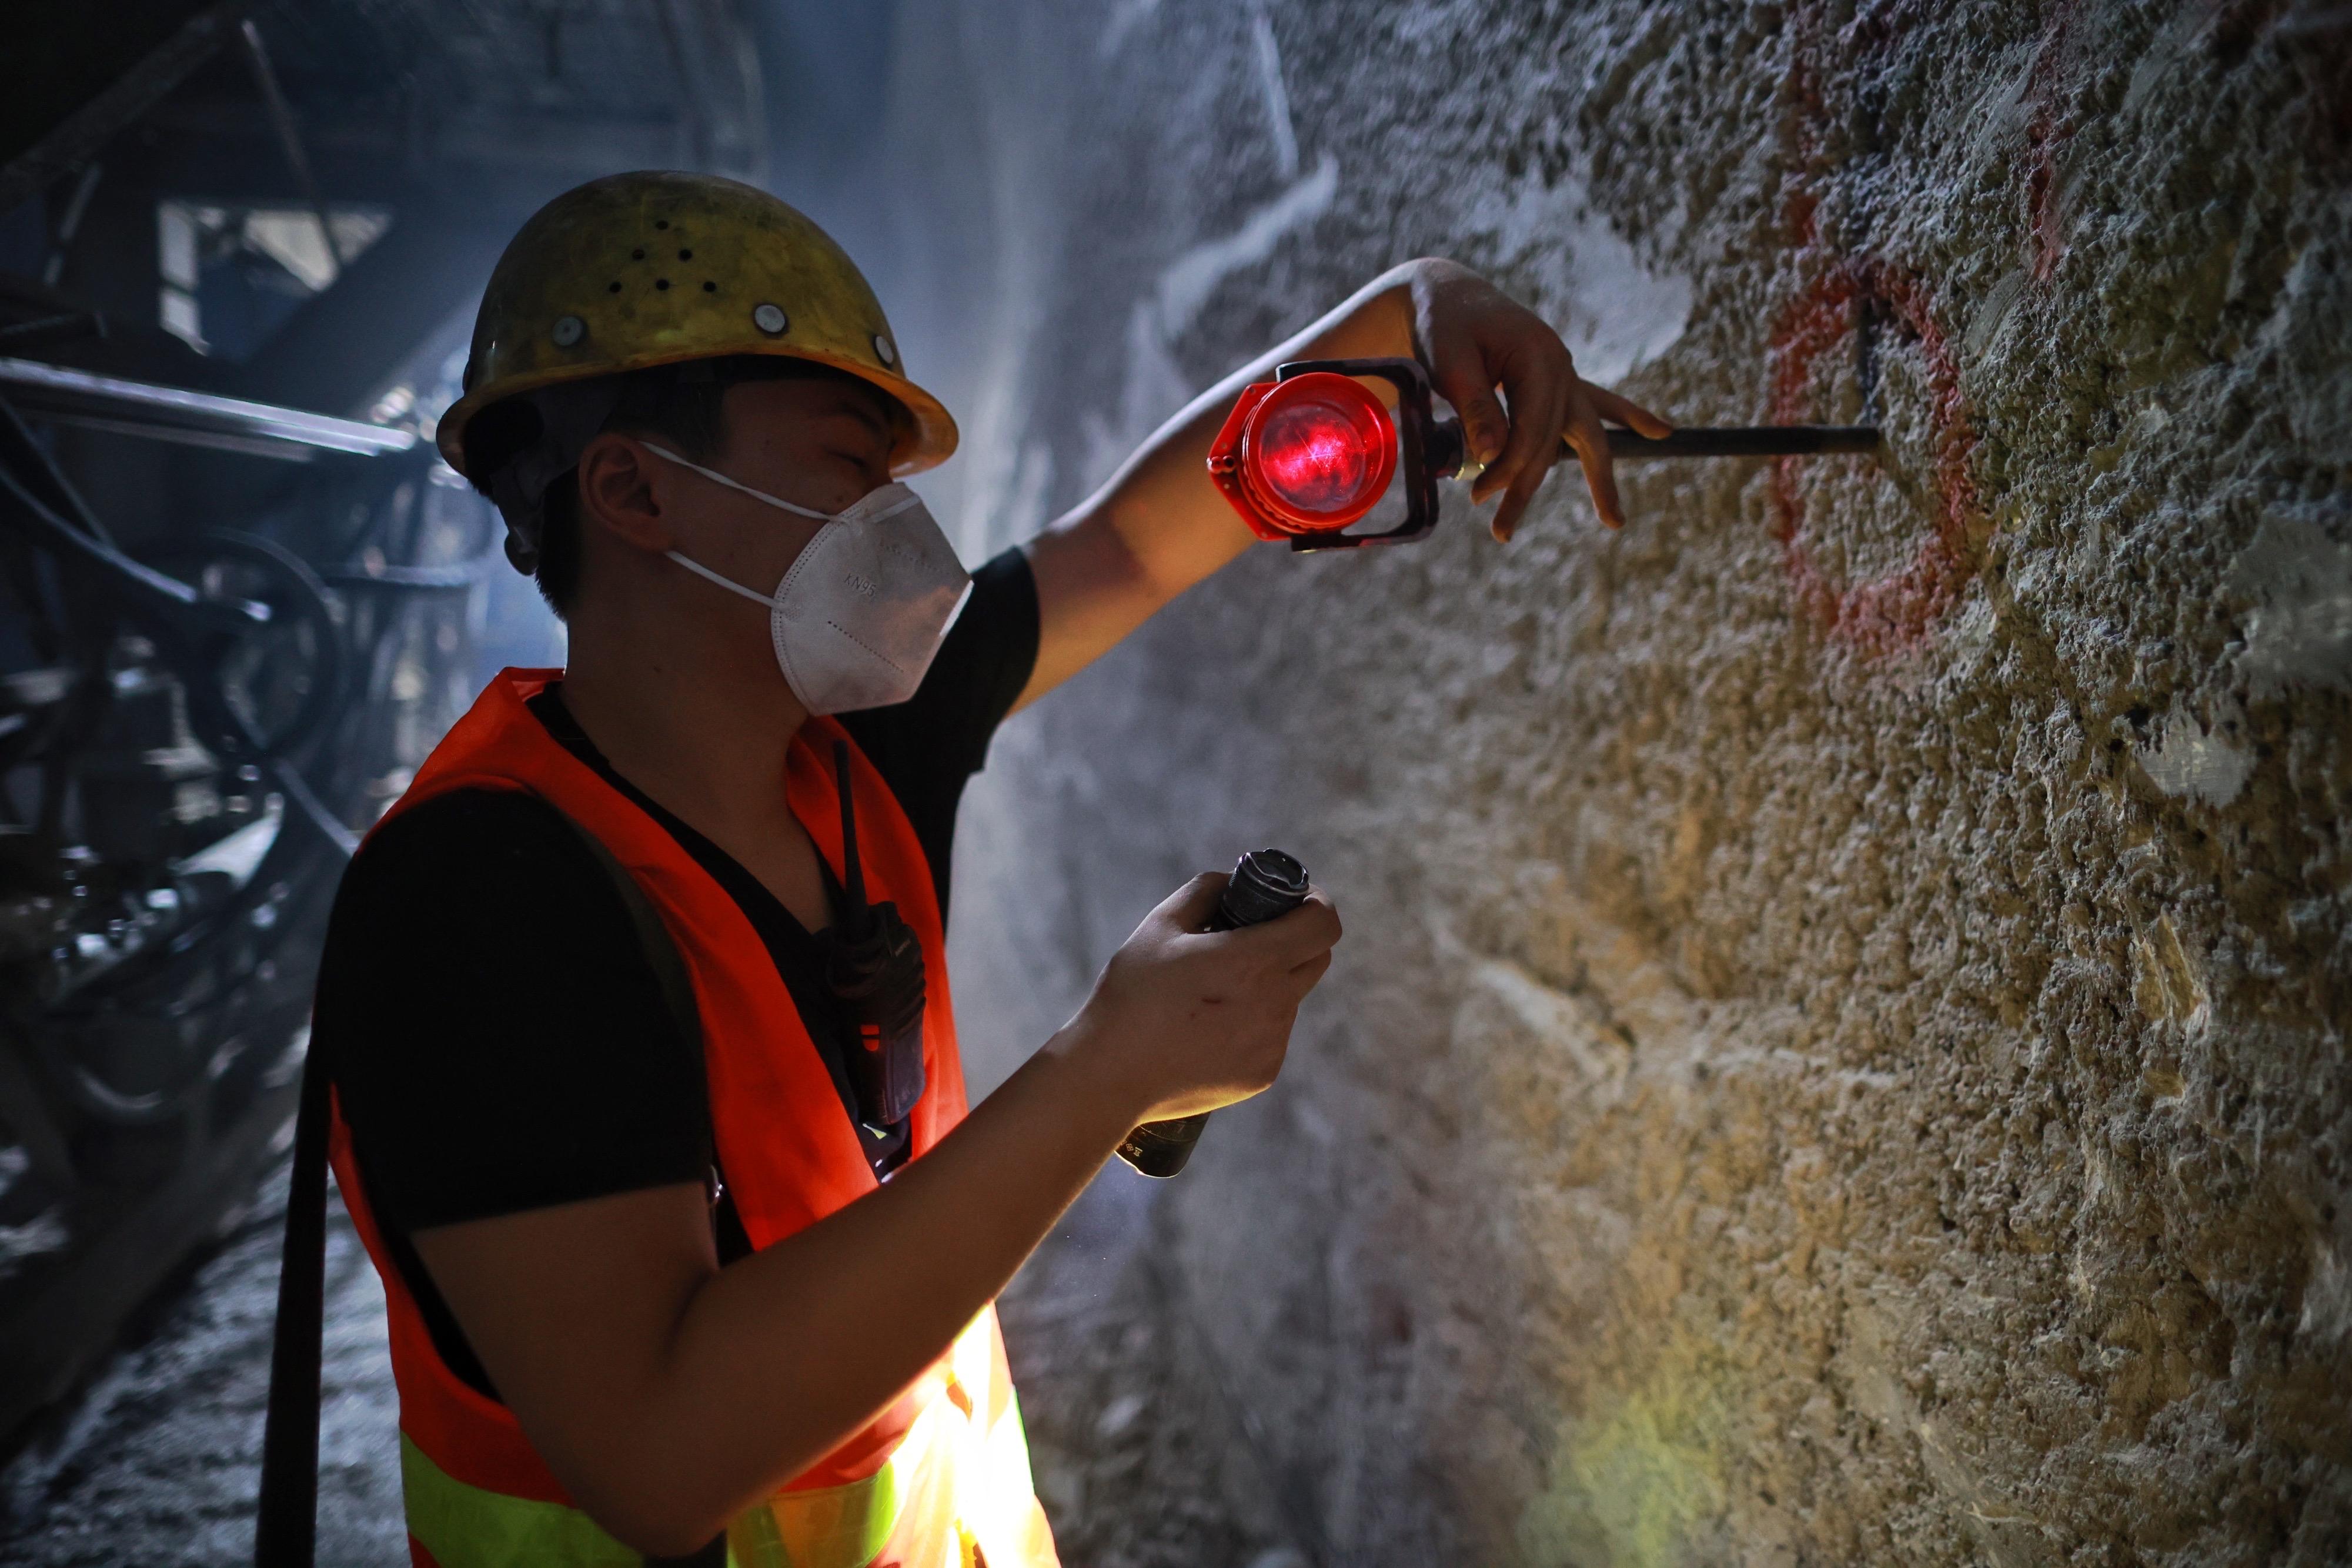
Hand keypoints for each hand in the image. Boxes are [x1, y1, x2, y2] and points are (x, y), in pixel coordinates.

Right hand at [1058, 873, 1341, 1126]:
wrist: (1112, 1076)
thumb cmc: (1131, 996)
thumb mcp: (1160, 926)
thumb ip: (1206, 892)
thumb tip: (1234, 883)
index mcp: (1253, 961)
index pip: (1324, 924)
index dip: (1316, 905)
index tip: (1296, 902)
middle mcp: (1274, 1004)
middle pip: (1317, 959)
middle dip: (1296, 940)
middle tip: (1256, 938)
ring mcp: (1272, 1043)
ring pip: (1290, 998)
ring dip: (1268, 984)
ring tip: (1214, 992)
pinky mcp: (1263, 1073)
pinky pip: (1272, 1034)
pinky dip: (1252, 1022)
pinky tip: (1208, 1028)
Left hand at [1406, 259, 1672, 540]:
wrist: (1448, 294)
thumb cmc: (1445, 325)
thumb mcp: (1450, 360)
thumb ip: (1476, 405)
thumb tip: (1494, 454)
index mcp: (1537, 357)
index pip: (1533, 429)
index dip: (1508, 468)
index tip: (1478, 497)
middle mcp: (1560, 366)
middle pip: (1557, 441)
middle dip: (1529, 487)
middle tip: (1502, 532)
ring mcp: (1564, 372)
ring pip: (1588, 432)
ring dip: (1599, 476)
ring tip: (1614, 521)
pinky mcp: (1558, 379)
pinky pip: (1599, 403)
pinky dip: (1628, 417)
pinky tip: (1661, 433)